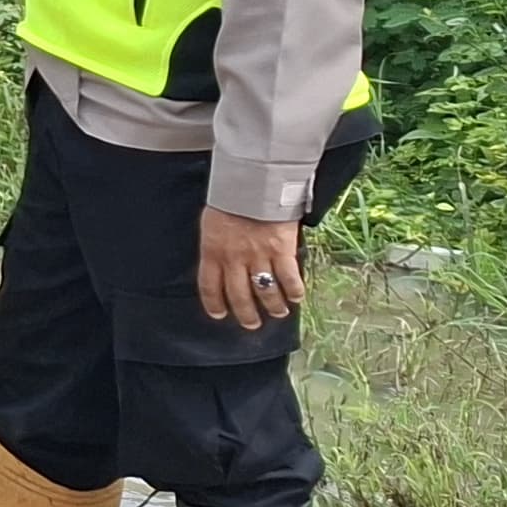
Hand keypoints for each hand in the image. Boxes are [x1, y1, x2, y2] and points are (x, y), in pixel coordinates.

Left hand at [197, 208, 303, 328]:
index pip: (210, 286)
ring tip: (277, 313)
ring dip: (272, 307)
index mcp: (212, 251)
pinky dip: (294, 291)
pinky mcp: (282, 250)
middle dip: (246, 314)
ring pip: (265, 292)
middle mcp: (234, 259)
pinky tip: (296, 297)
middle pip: (239, 296)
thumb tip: (219, 263)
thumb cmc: (231, 199)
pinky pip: (289, 278)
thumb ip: (216, 245)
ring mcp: (258, 256)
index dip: (214, 304)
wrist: (254, 183)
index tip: (220, 314)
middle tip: (252, 324)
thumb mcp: (213, 223)